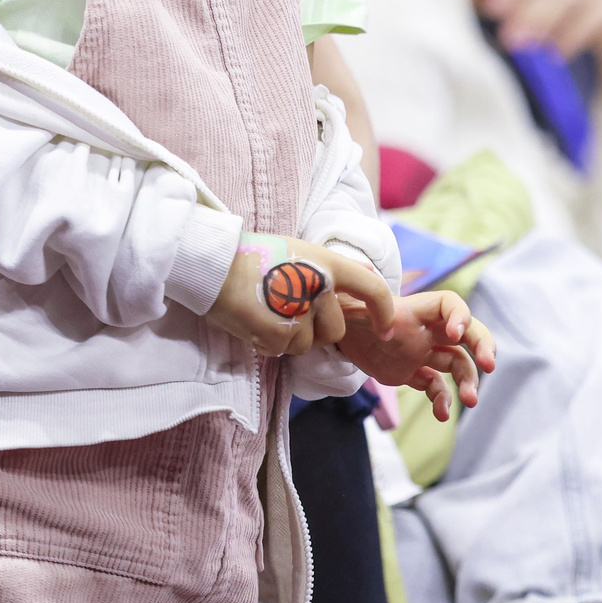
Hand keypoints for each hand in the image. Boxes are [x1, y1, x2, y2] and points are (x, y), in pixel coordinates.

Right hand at [205, 236, 395, 356]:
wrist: (214, 264)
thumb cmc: (254, 255)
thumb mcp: (300, 252)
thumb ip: (330, 269)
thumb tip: (366, 278)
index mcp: (327, 263)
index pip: (371, 288)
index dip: (383, 312)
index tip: (386, 329)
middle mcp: (318, 287)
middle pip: (335, 330)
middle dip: (317, 330)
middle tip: (289, 312)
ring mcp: (300, 313)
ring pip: (307, 344)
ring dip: (291, 336)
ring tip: (268, 311)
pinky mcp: (280, 335)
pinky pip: (284, 350)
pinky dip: (271, 342)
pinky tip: (256, 321)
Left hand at [340, 290, 497, 421]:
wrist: (340, 334)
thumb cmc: (348, 312)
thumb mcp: (352, 304)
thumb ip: (360, 295)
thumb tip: (364, 272)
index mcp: (415, 310)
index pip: (448, 304)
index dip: (458, 314)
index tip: (455, 333)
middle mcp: (427, 330)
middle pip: (467, 332)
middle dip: (483, 344)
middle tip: (489, 364)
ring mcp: (424, 352)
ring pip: (458, 363)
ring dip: (469, 380)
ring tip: (470, 400)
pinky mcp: (414, 372)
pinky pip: (437, 386)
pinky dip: (442, 400)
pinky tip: (441, 414)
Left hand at [481, 0, 601, 96]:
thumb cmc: (587, 44)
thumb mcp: (555, 28)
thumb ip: (529, 22)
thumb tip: (490, 25)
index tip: (488, 7)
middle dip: (527, 3)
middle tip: (505, 36)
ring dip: (546, 15)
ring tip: (522, 45)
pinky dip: (575, 32)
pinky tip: (556, 54)